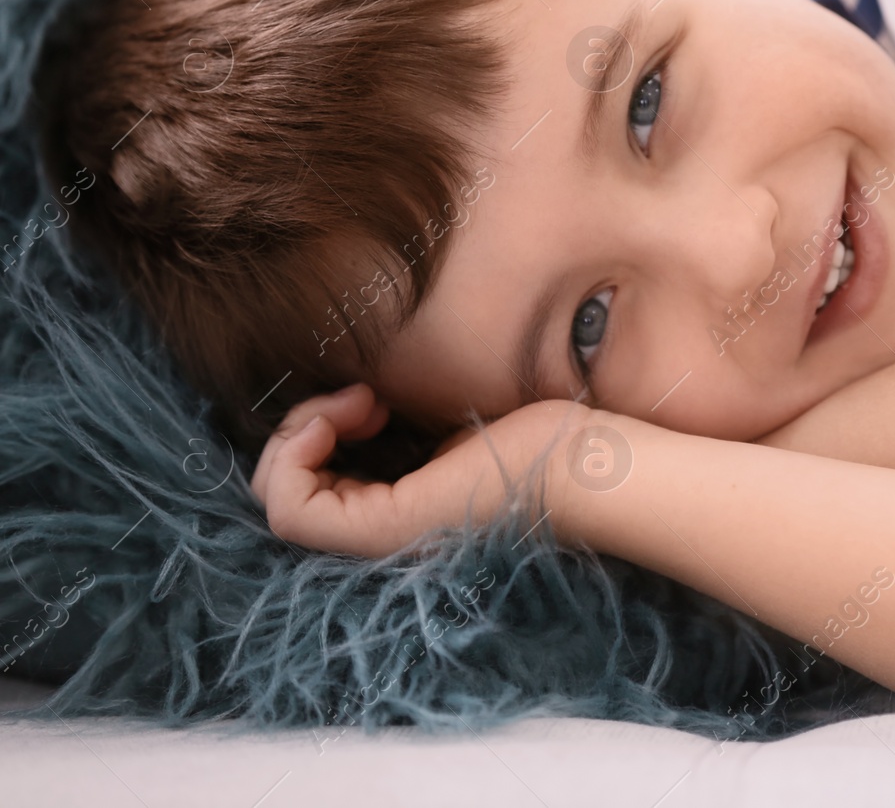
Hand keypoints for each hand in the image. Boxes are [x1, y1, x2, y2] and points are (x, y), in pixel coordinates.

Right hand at [252, 384, 595, 556]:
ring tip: (361, 402)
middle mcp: (378, 533)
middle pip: (283, 494)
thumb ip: (400, 431)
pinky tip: (350, 411)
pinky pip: (291, 508)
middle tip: (362, 396)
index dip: (311, 433)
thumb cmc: (534, 440)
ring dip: (299, 432)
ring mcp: (378, 535)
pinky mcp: (385, 526)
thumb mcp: (446, 427)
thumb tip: (358, 395)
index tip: (368, 395)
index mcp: (392, 511)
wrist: (582, 465)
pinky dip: (298, 449)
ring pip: (278, 500)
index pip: (305, 490)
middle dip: (300, 428)